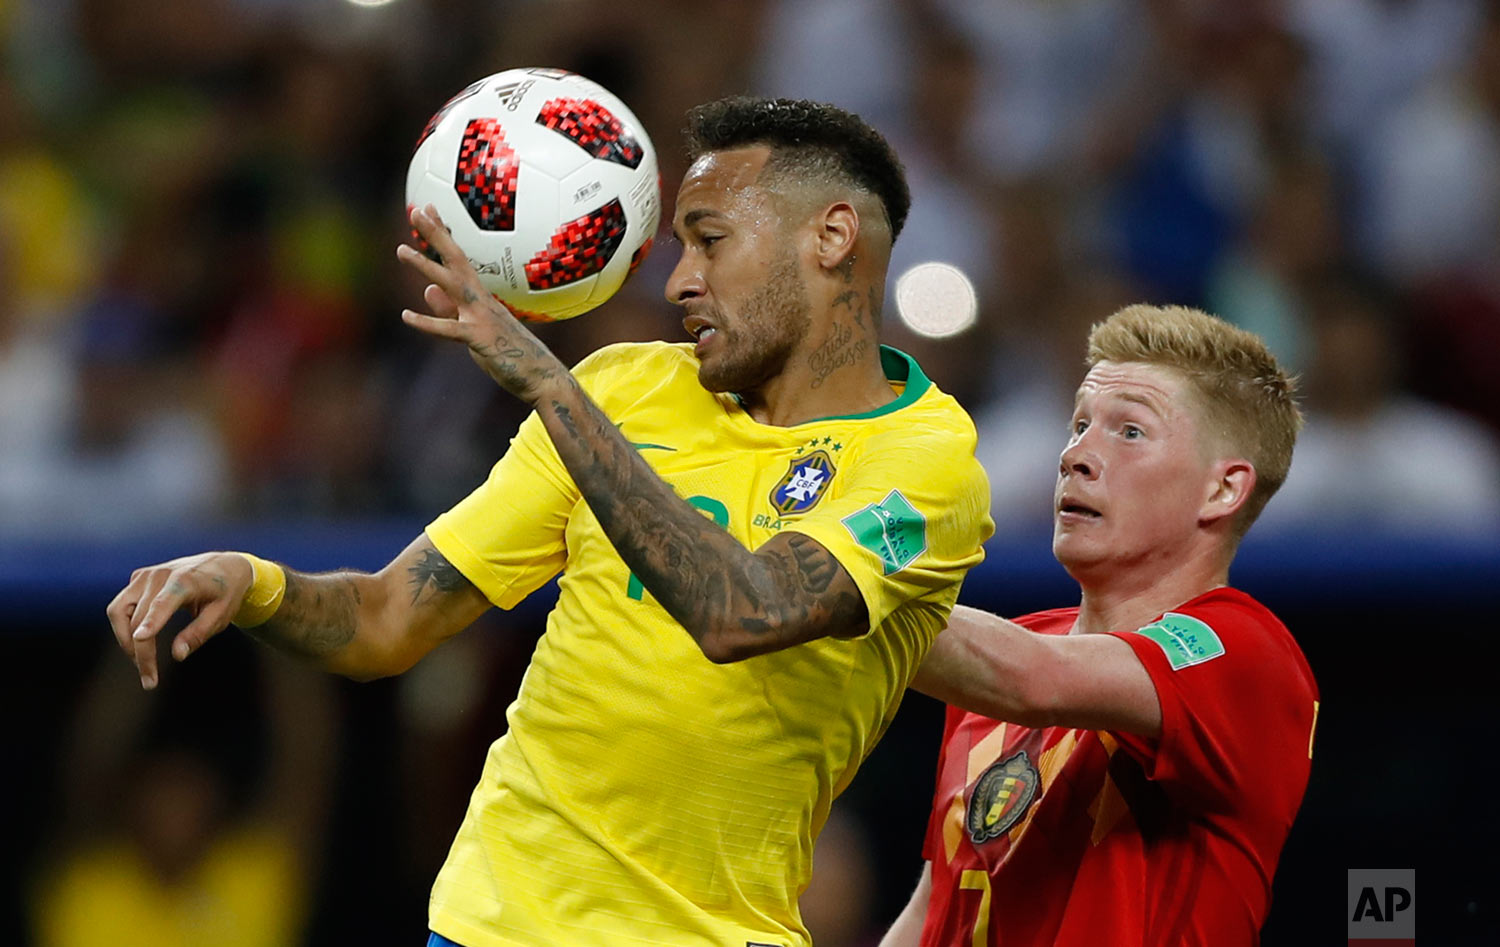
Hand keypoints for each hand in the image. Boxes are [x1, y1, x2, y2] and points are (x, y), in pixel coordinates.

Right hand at [106, 552, 253, 689]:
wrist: (224, 566)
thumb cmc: (226, 592)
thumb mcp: (221, 615)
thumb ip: (199, 634)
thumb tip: (177, 655)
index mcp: (185, 581)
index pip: (162, 604)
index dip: (150, 622)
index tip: (140, 638)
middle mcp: (160, 575)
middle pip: (138, 618)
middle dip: (140, 652)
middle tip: (150, 679)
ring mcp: (145, 575)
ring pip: (118, 611)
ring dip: (124, 640)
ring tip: (141, 663)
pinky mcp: (138, 578)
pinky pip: (121, 606)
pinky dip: (125, 626)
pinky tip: (142, 641)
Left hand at [397, 204, 566, 403]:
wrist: (541, 377)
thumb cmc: (511, 355)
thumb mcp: (474, 328)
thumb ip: (450, 310)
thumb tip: (427, 290)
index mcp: (481, 297)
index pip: (458, 259)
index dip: (442, 235)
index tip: (429, 210)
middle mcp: (481, 300)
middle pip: (455, 261)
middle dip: (436, 235)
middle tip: (417, 210)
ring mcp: (481, 317)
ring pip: (451, 285)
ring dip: (426, 266)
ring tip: (401, 250)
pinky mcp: (480, 339)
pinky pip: (450, 329)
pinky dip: (428, 322)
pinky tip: (406, 316)